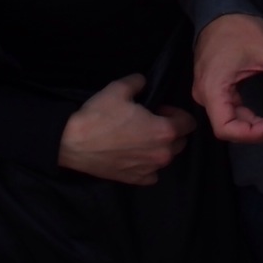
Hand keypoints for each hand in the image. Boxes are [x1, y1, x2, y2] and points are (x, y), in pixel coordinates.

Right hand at [57, 74, 196, 185]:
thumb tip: (143, 81)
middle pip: (180, 142)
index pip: (189, 123)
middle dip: (171, 131)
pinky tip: (135, 156)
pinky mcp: (135, 180)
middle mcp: (162, 154)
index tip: (160, 109)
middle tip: (150, 122)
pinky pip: (151, 174)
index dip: (176, 113)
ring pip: (166, 158)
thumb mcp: (119, 89)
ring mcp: (149, 170)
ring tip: (140, 138)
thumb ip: (138, 82)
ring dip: (159, 148)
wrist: (73, 143)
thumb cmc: (99, 115)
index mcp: (164, 131)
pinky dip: (147, 165)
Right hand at [192, 12, 262, 143]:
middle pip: (236, 129)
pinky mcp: (220, 91)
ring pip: (238, 124)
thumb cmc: (237, 27)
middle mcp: (207, 97)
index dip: (256, 133)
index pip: (228, 128)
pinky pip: (238, 113)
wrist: (222, 9)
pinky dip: (259, 120)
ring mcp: (211, 95)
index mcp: (212, 89)